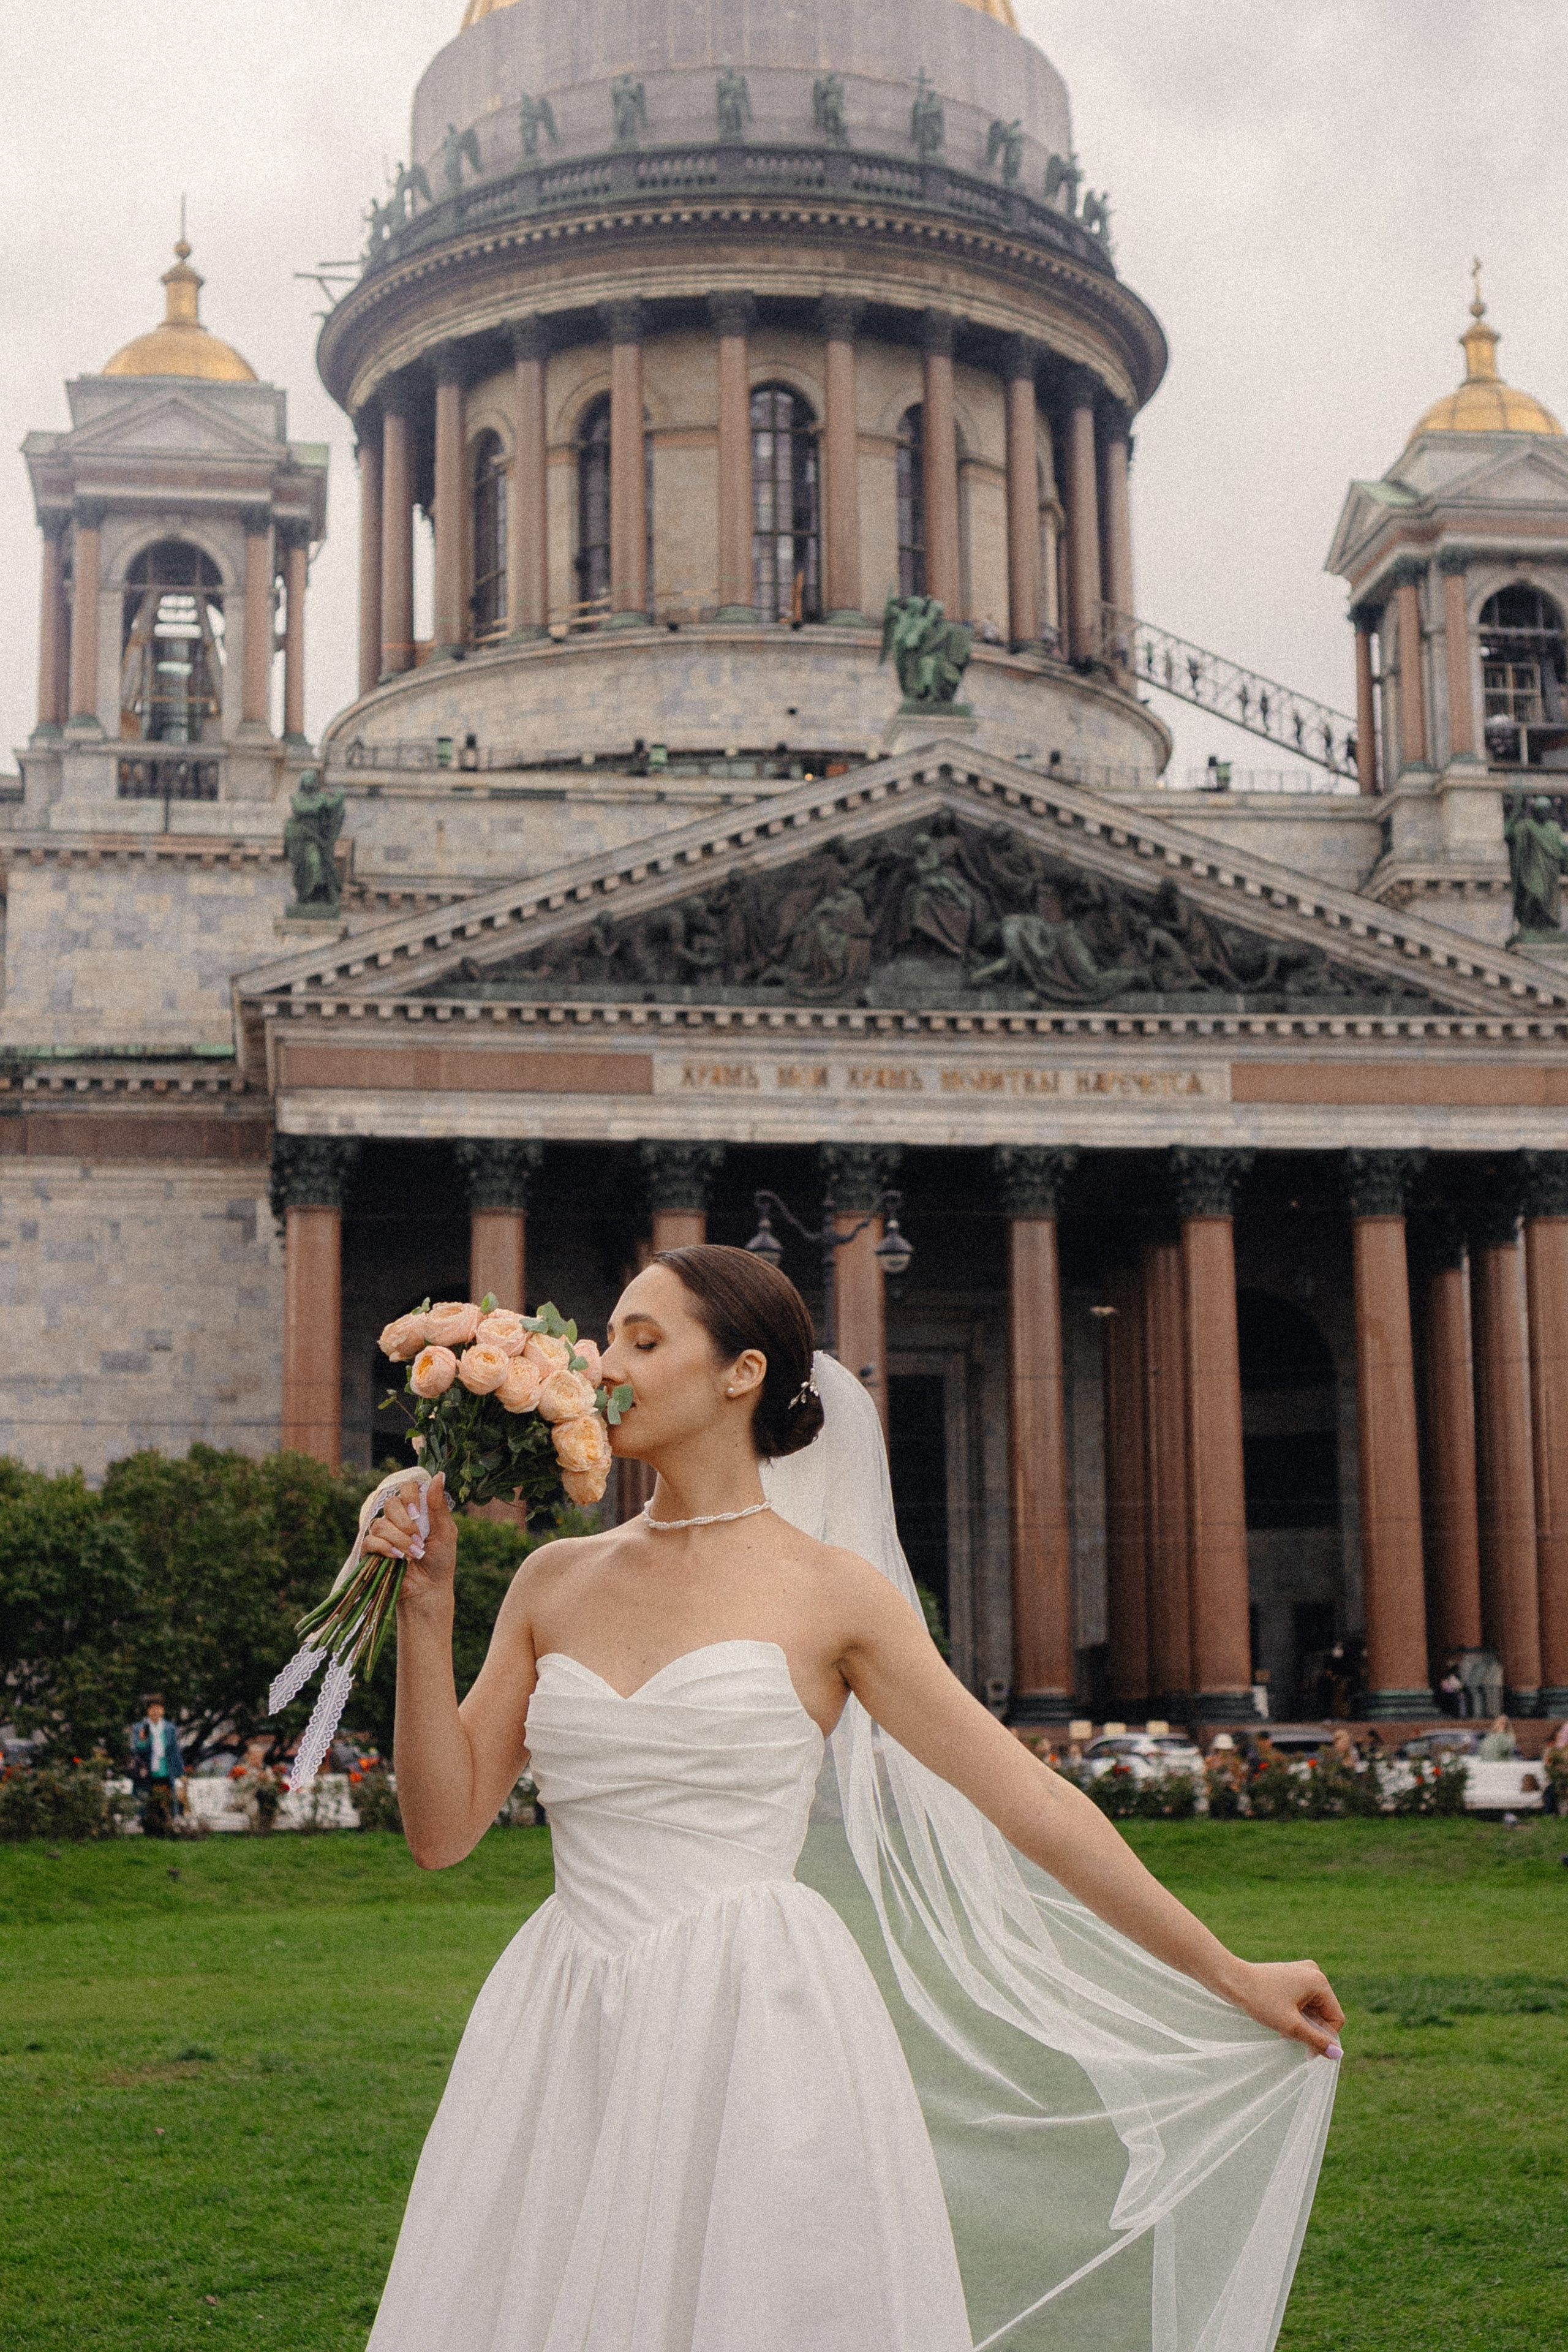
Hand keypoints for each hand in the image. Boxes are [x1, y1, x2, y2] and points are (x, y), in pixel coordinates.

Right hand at [364, 1472, 457, 1604]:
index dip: (410, 1496)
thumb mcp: (445, 1531)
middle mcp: (397, 1519)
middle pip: (390, 1503)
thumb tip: (439, 1475)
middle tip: (418, 1538)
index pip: (406, 1488)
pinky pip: (370, 1541)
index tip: (418, 1513)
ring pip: (380, 1523)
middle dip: (406, 1522)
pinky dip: (384, 1548)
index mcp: (415, 1511)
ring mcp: (383, 1535)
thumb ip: (438, 1505)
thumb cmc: (440, 1561)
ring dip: (399, 1539)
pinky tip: (397, 1558)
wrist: (429, 1589)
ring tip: (413, 1554)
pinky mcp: (371, 1552)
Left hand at [1224, 1958, 1343, 2056]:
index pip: (1335, 2018)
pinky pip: (1302, 2000)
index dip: (1325, 2038)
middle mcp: (1313, 1972)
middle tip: (1289, 2037)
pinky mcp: (1290, 1976)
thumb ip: (1316, 2040)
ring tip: (1283, 2030)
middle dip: (1310, 2029)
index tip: (1307, 2052)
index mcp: (1319, 1981)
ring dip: (1301, 2023)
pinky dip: (1294, 2014)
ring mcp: (1301, 1972)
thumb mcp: (1291, 2026)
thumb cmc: (1261, 2001)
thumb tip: (1337, 2054)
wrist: (1232, 1980)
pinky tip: (1280, 2019)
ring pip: (1312, 2008)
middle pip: (1324, 2012)